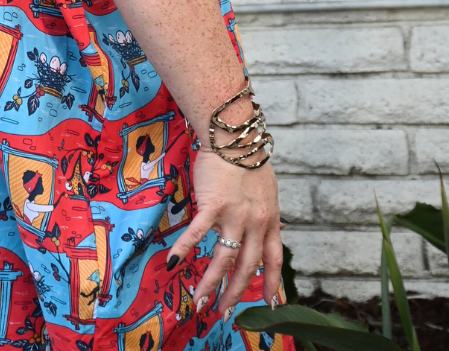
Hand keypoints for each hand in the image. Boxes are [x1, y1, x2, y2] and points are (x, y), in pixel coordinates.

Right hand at [167, 150, 281, 318]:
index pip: (274, 259)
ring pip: (224, 258)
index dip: (271, 283)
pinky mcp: (213, 204)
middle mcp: (256, 222)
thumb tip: (269, 227)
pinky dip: (185, 249)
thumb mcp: (267, 190)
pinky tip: (173, 262)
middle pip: (247, 266)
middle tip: (224, 313)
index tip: (269, 303)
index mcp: (270, 219)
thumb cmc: (249, 158)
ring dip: (211, 283)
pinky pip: (198, 232)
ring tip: (200, 300)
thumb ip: (266, 212)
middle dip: (235, 293)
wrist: (235, 136)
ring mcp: (234, 214)